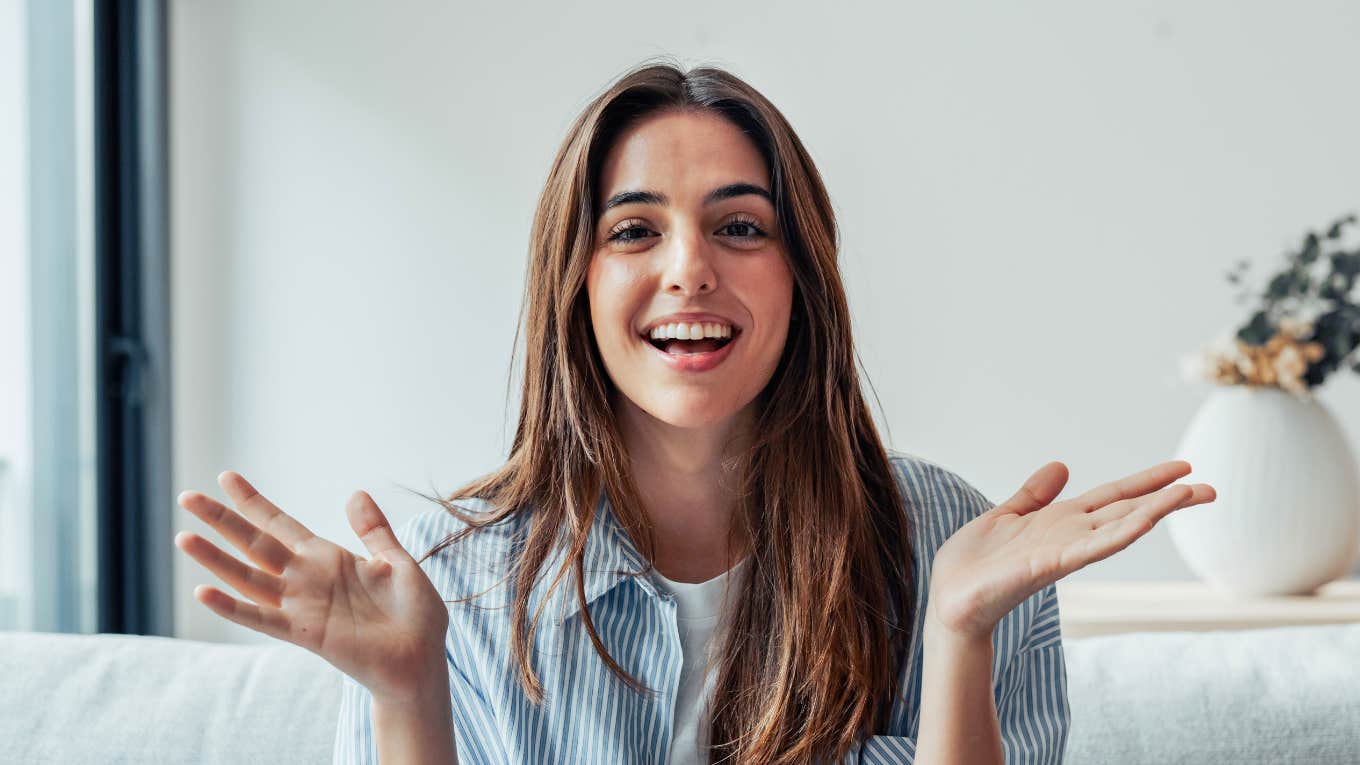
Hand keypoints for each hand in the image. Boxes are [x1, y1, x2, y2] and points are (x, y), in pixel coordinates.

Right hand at [174, 471, 449, 701]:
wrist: (422, 660)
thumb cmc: (414, 616)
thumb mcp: (396, 563)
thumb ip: (373, 531)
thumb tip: (355, 493)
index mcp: (328, 560)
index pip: (281, 524)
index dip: (254, 503)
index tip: (226, 477)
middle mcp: (307, 580)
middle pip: (255, 543)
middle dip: (222, 520)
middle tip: (186, 497)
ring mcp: (303, 606)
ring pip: (249, 577)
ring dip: (216, 560)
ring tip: (183, 537)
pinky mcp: (306, 633)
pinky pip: (262, 618)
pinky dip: (233, 606)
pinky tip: (204, 592)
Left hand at [927, 460, 1216, 638]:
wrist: (950, 598)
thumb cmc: (975, 563)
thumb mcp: (1007, 515)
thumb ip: (1034, 494)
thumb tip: (1062, 465)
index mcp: (1061, 521)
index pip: (1115, 496)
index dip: (1147, 482)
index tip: (1185, 469)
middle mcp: (1070, 535)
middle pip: (1128, 511)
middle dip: (1168, 499)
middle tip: (1213, 487)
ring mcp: (1062, 551)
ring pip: (1118, 527)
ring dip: (1155, 511)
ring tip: (1190, 493)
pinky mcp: (1046, 565)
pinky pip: (1088, 548)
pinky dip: (1116, 535)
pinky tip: (1144, 521)